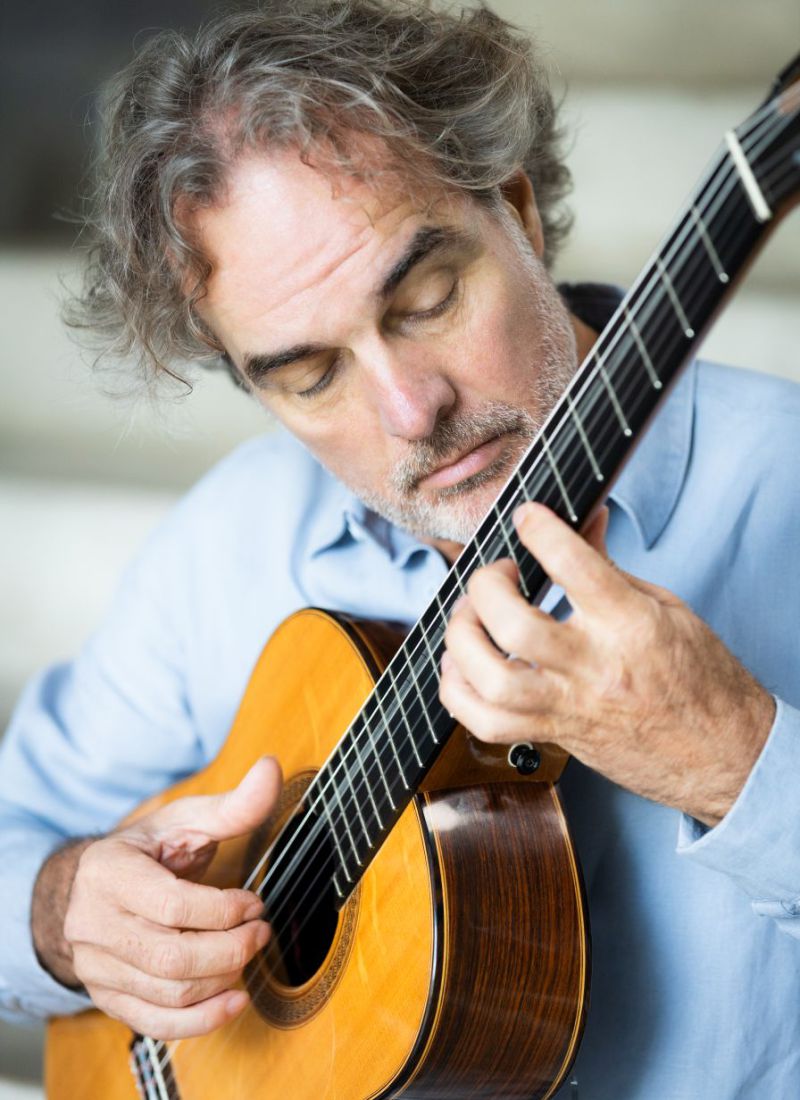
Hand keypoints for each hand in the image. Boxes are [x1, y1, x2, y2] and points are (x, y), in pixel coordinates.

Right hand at [33, 756, 280, 1038]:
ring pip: (168, 992)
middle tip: (261, 931)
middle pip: (172, 956)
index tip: (254, 902)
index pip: (173, 905)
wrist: (91, 887)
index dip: (224, 909)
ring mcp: (96, 966)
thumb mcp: (183, 821)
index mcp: (108, 873)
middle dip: (231, 948)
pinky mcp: (107, 997)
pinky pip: (154, 1023)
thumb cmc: (145, 851)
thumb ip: (231, 805)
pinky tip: (234, 1001)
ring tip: (248, 954)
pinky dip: (200, 1021)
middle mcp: (93, 924)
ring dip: (222, 978)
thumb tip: (271, 768)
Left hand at [439, 503, 774, 825]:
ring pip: (492, 683)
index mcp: (630, 626)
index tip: (526, 515)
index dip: (541, 530)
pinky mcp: (554, 735)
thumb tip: (584, 519)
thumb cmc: (699, 678)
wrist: (723, 754)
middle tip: (496, 576)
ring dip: (463, 641)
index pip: (575, 567)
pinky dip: (457, 692)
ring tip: (471, 619)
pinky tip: (463, 665)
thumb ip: (609, 567)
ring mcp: (570, 707)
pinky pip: (485, 725)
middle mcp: (595, 668)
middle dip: (486, 588)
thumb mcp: (664, 608)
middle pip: (515, 628)